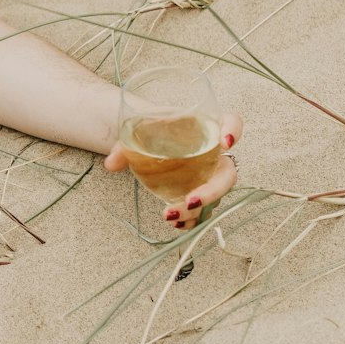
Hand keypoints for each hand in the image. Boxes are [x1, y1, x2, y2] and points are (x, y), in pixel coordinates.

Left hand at [104, 113, 242, 228]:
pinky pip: (204, 207)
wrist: (148, 134)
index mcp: (205, 124)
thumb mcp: (139, 128)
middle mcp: (213, 150)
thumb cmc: (152, 126)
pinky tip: (176, 223)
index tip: (225, 142)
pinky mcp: (200, 189)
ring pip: (216, 195)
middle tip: (191, 200)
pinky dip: (193, 218)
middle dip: (213, 190)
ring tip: (172, 214)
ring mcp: (210, 173)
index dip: (234, 130)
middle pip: (228, 172)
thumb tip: (110, 164)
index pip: (231, 121)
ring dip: (199, 209)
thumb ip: (125, 144)